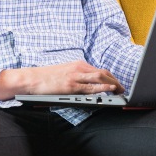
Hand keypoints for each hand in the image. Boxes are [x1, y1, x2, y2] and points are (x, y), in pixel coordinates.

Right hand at [0, 60, 124, 100]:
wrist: (31, 78)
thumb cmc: (46, 78)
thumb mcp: (64, 73)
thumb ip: (77, 76)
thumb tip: (88, 85)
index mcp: (78, 64)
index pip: (99, 70)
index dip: (111, 77)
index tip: (118, 84)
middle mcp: (79, 68)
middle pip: (103, 72)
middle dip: (115, 81)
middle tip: (123, 89)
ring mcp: (75, 76)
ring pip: (100, 77)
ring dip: (113, 84)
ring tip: (121, 91)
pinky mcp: (71, 85)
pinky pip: (90, 87)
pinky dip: (102, 87)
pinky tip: (109, 89)